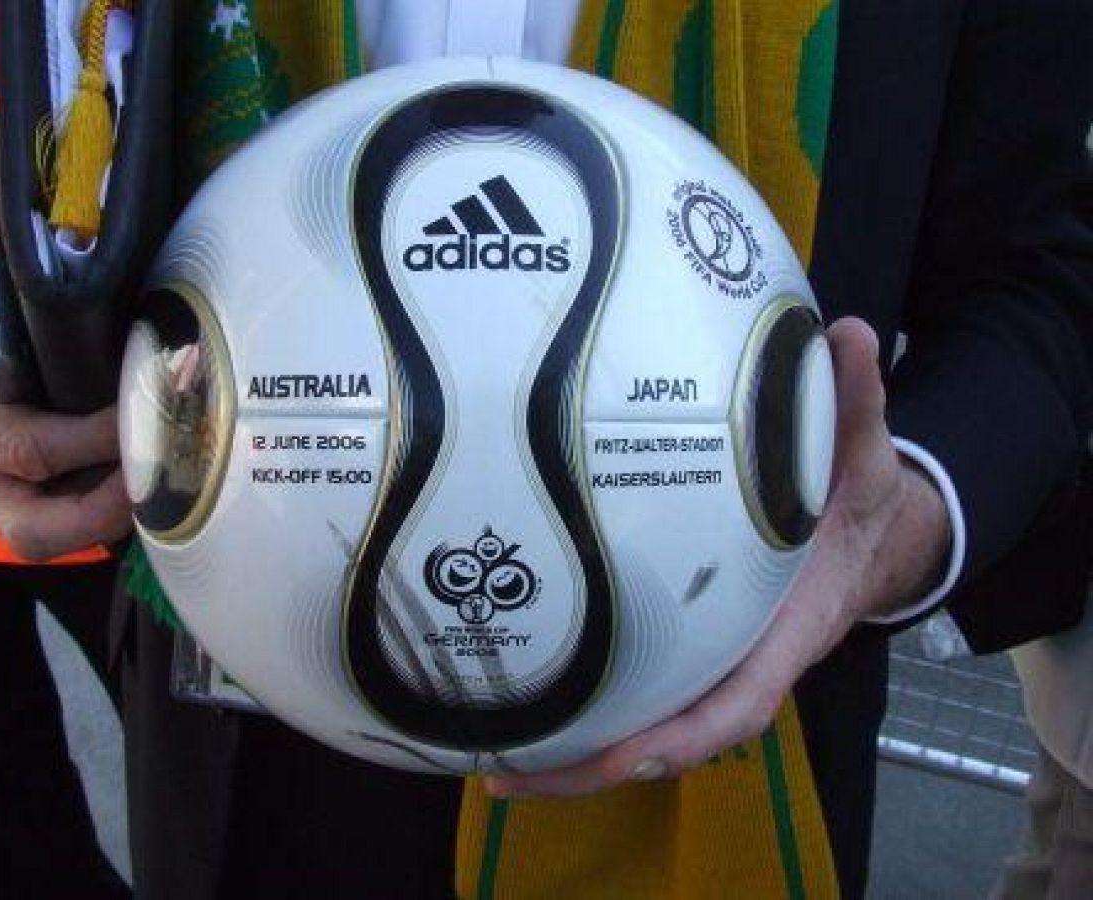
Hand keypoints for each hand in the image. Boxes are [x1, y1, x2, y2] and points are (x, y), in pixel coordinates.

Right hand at [0, 108, 131, 560]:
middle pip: (39, 505)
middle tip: (177, 450)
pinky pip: (61, 536)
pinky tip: (159, 493)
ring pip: (43, 538)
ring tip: (171, 484)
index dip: (96, 435)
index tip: (159, 404)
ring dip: (110, 519)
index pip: (26, 437)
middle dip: (113, 482)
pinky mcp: (18, 515)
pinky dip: (108, 521)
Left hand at [486, 317, 951, 797]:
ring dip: (573, 755)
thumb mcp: (865, 455)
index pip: (740, 702)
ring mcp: (712, 659)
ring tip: (490, 766)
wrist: (872, 532)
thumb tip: (850, 334)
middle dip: (593, 766)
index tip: (624, 756)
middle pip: (669, 738)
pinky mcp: (689, 645)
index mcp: (787, 631)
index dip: (685, 734)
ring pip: (644, 725)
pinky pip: (637, 690)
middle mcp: (743, 660)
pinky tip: (522, 709)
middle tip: (506, 776)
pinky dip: (586, 712)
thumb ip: (858, 403)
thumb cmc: (862, 503)